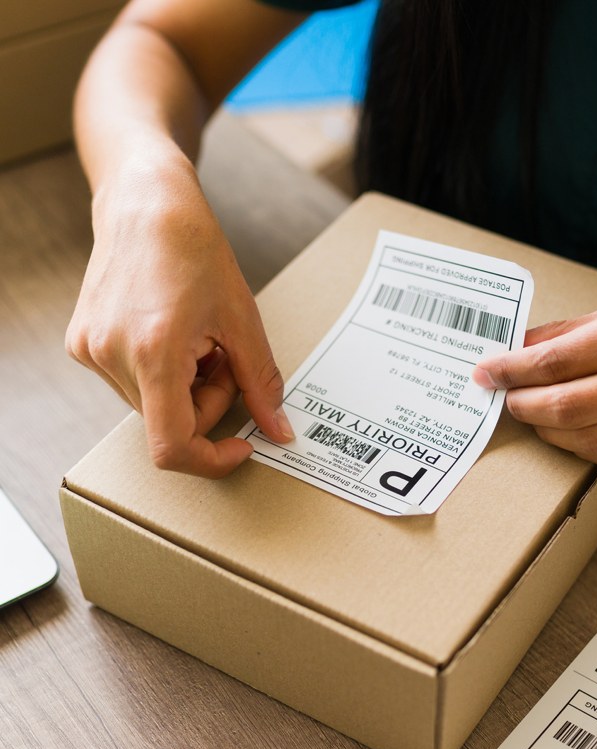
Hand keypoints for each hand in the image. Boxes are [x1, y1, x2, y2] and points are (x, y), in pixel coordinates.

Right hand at [66, 163, 292, 476]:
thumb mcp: (243, 322)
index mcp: (153, 352)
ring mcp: (90, 351)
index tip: (240, 446)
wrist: (146, 204)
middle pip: (171, 424)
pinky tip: (173, 335)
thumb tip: (278, 431)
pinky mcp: (82, 345)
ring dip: (187, 388)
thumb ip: (261, 384)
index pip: (172, 447)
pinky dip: (163, 375)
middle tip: (223, 358)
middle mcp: (111, 356)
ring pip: (154, 408)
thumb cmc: (195, 251)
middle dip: (209, 402)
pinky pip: (134, 386)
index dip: (211, 460)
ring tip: (197, 340)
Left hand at [473, 266, 596, 466]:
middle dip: (526, 406)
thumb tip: (525, 344)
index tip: (489, 371)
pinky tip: (572, 434)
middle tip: (505, 397)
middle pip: (573, 407)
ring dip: (552, 433)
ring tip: (535, 415)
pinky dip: (589, 450)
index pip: (562, 361)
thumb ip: (581, 328)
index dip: (514, 371)